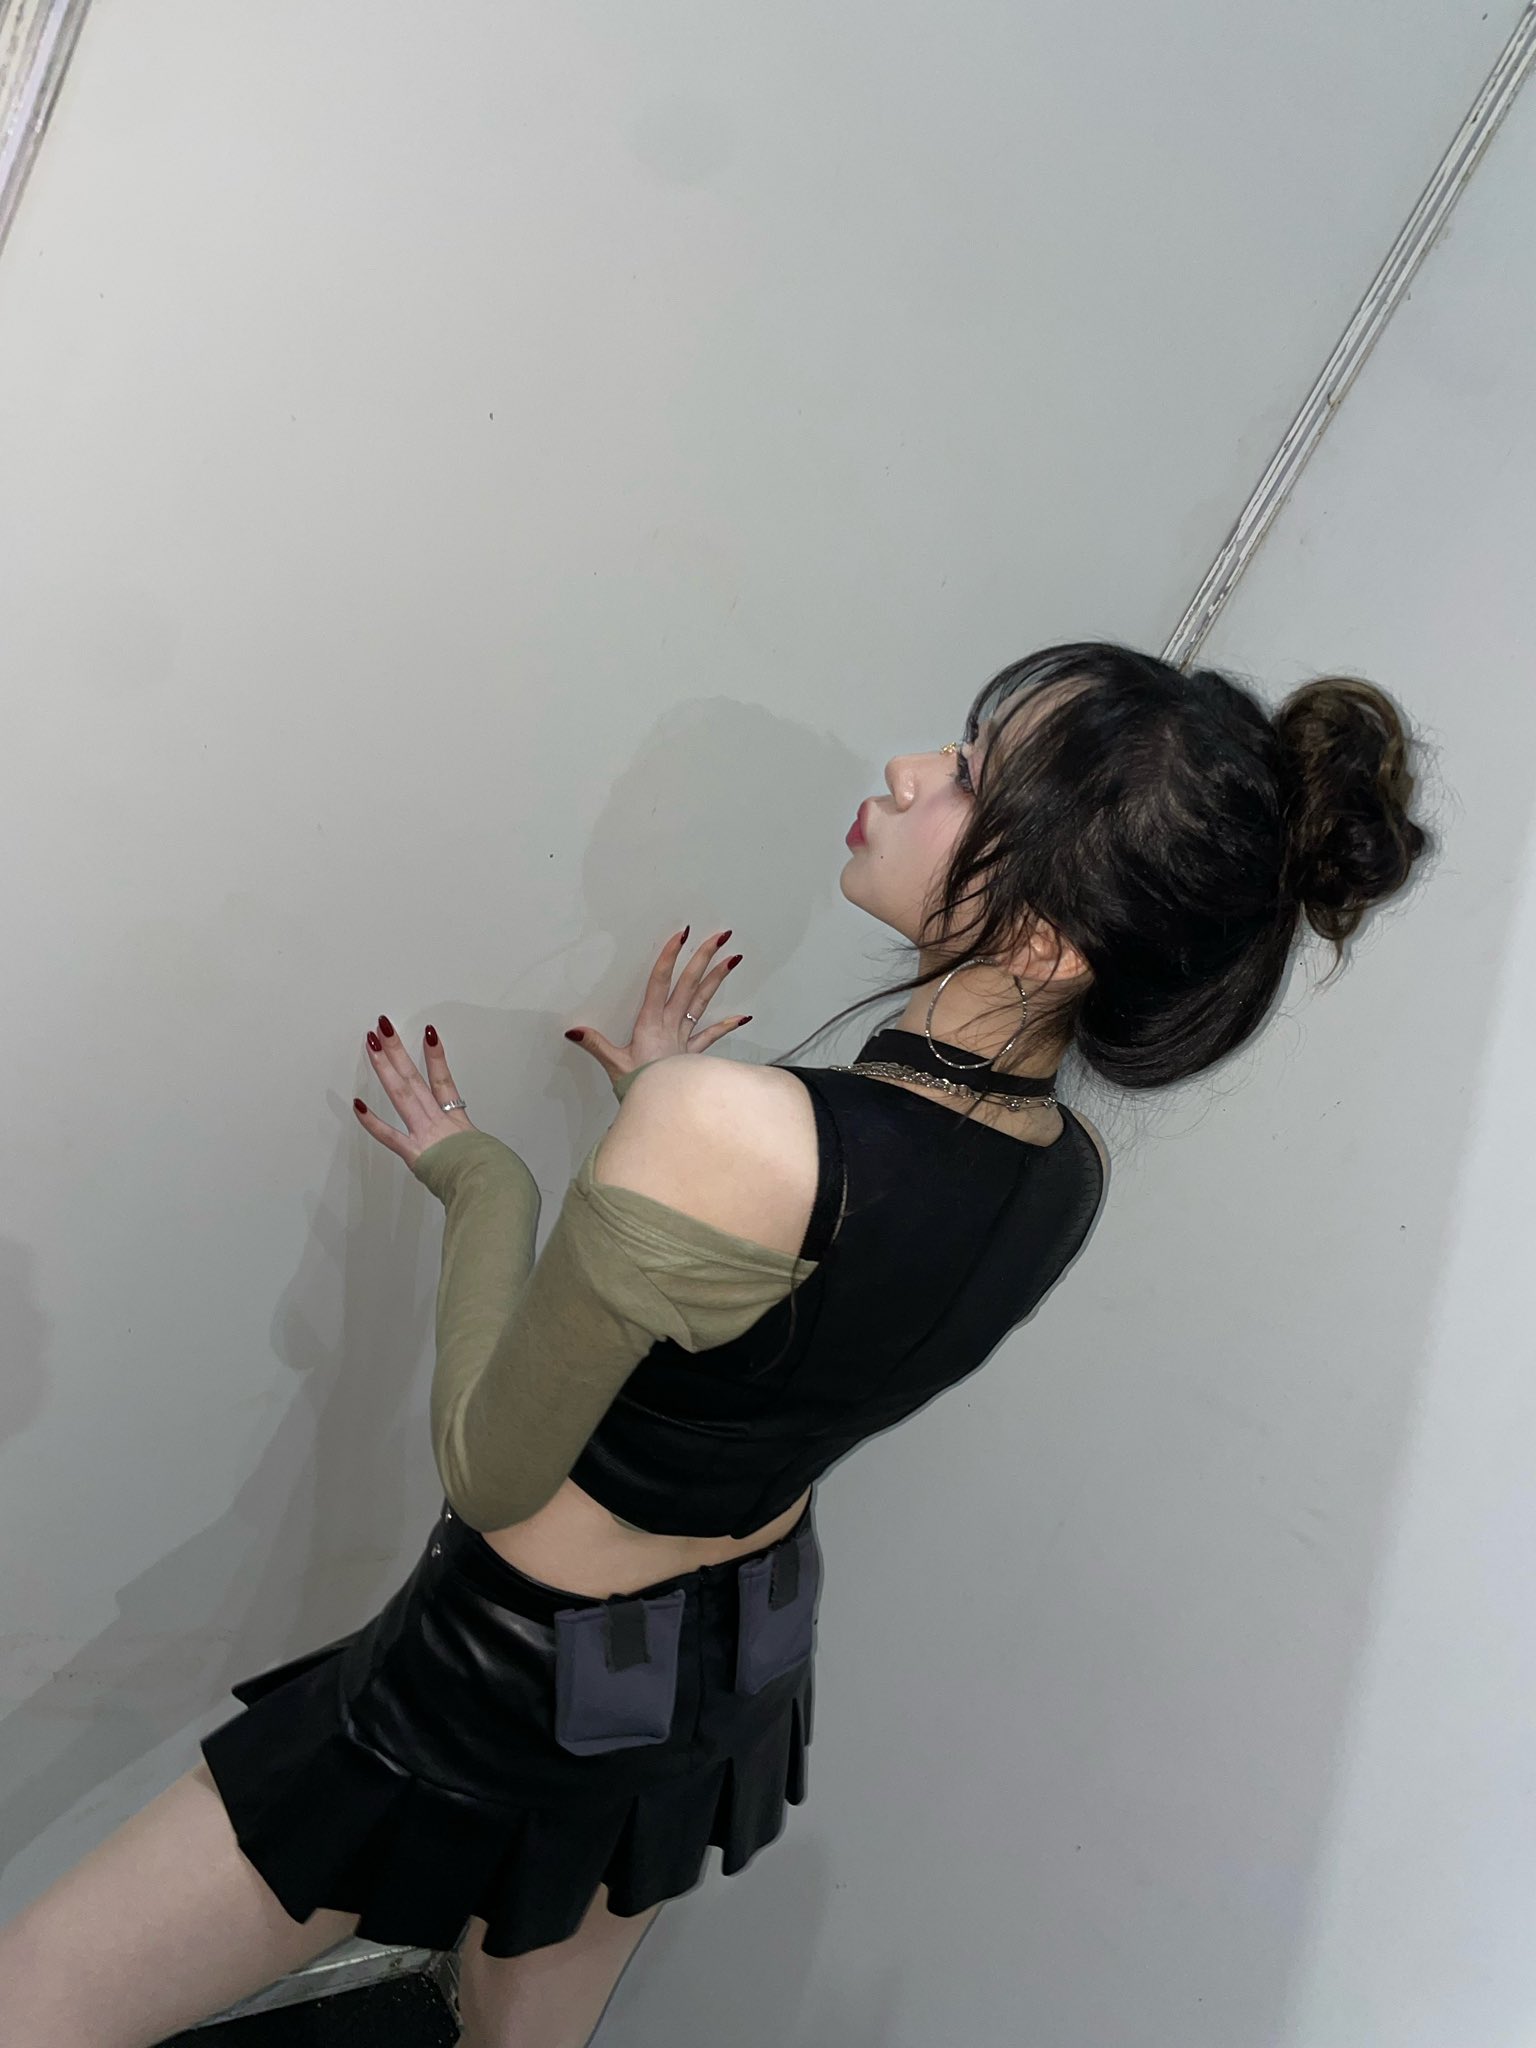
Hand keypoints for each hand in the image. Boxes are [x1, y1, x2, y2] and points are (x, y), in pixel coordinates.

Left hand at [352, 1016, 477, 1168]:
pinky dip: (372, 1122)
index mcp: (456, 1122)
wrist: (490, 1183)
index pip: (444, 1081)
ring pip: (401, 1094)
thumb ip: (479, 1152)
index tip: (427, 1033)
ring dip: (385, 1067)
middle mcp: (437, 1121)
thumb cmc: (494, 1173)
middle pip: (414, 1079)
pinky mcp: (414, 1153)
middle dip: (398, 1051)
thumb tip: (479, 1156)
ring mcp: (424, 1134)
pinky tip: (357, 1105)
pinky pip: (389, 1136)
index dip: (435, 1056)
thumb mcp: (489, 1156)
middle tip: (384, 1028)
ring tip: (372, 1044)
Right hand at [565, 925, 749, 1089]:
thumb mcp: (613, 1065)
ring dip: (716, 980)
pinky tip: (743, 1017)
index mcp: (650, 1023)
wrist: (663, 1111)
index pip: (659, 982)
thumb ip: (595, 1044)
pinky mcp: (692, 1054)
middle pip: (688, 985)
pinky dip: (726, 1026)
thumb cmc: (639, 1088)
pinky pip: (711, 1037)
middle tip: (719, 936)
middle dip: (702, 958)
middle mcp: (670, 1025)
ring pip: (702, 1003)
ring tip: (732, 959)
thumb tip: (574, 1031)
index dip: (669, 958)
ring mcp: (684, 1038)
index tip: (679, 936)